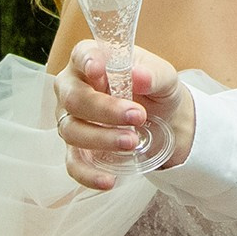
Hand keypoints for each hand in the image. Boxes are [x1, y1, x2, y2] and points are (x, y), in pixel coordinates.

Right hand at [55, 40, 191, 189]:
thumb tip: (139, 76)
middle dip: (104, 110)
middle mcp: (73, 89)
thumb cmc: (156, 91)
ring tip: (133, 142)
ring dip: (101, 139)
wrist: (164, 122)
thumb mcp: (165, 78)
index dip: (87, 61)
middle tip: (138, 116)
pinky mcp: (77, 149)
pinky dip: (88, 174)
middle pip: (73, 98)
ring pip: (72, 131)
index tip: (98, 69)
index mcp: (91, 61)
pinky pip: (73, 163)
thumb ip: (154, 74)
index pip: (81, 55)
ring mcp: (71, 120)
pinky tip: (108, 180)